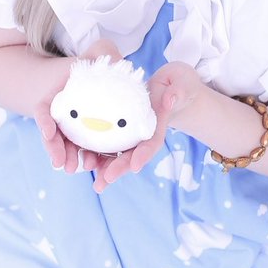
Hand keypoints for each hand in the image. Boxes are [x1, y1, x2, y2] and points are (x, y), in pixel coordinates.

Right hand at [33, 38, 122, 173]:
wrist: (102, 76)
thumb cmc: (99, 63)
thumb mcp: (99, 52)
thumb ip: (104, 52)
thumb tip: (116, 61)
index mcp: (58, 94)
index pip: (44, 108)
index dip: (44, 120)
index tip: (48, 131)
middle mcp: (62, 113)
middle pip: (52, 133)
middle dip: (54, 148)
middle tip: (59, 162)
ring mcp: (72, 126)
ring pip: (65, 145)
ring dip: (68, 158)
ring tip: (72, 168)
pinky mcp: (87, 136)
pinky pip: (85, 149)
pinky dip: (87, 159)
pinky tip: (95, 168)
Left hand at [90, 62, 203, 192]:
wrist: (171, 86)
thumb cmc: (178, 83)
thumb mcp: (181, 82)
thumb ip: (177, 91)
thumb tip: (169, 100)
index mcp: (159, 123)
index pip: (152, 142)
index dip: (144, 154)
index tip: (135, 166)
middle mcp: (144, 133)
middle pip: (132, 155)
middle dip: (119, 169)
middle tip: (103, 182)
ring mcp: (132, 133)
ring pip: (119, 154)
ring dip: (106, 169)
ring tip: (96, 185)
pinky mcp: (121, 129)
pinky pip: (108, 143)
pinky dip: (97, 154)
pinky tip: (85, 162)